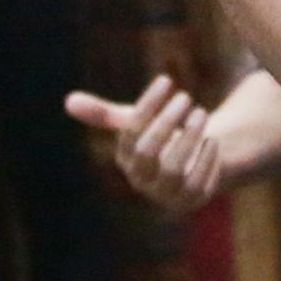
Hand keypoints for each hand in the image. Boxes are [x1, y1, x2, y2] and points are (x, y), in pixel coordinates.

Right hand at [70, 78, 224, 215]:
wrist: (194, 163)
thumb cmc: (159, 138)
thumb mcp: (135, 123)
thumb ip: (103, 114)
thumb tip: (68, 100)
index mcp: (126, 159)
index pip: (130, 132)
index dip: (148, 106)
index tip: (166, 80)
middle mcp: (142, 179)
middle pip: (148, 152)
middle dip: (166, 123)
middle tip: (185, 97)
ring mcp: (166, 193)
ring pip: (173, 170)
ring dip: (188, 139)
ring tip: (201, 113)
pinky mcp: (192, 200)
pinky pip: (198, 184)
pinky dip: (206, 160)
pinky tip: (213, 139)